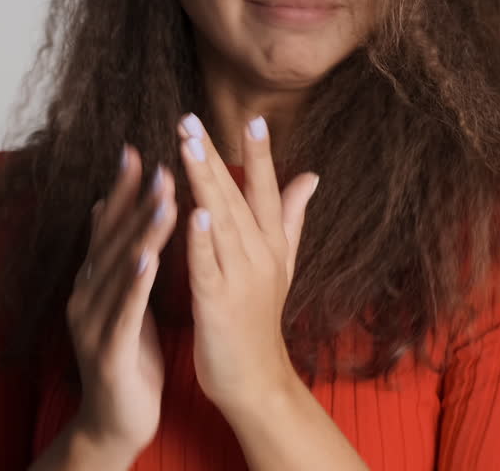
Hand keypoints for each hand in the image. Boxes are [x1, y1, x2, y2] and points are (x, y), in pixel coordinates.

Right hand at [65, 143, 178, 460]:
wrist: (114, 422)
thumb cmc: (126, 358)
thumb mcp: (121, 300)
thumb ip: (116, 257)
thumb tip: (103, 210)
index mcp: (93, 282)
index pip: (107, 227)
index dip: (121, 190)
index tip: (137, 151)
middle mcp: (86, 295)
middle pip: (112, 239)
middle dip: (136, 201)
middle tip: (159, 163)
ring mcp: (92, 322)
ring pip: (119, 268)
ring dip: (142, 230)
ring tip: (164, 197)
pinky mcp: (108, 350)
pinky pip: (124, 310)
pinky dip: (136, 281)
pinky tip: (151, 257)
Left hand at [176, 112, 319, 416]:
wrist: (256, 382)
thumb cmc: (260, 321)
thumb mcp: (282, 264)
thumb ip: (291, 217)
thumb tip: (311, 175)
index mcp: (271, 244)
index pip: (266, 190)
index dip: (260, 155)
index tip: (252, 118)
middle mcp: (259, 256)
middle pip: (236, 196)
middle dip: (213, 155)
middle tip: (190, 119)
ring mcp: (240, 279)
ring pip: (220, 221)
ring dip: (204, 182)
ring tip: (187, 147)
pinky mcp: (217, 304)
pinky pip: (207, 266)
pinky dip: (201, 239)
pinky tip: (192, 211)